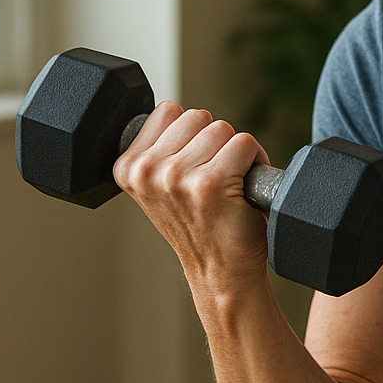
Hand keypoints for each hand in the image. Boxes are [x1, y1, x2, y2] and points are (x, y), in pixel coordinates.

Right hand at [113, 101, 270, 287]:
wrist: (220, 271)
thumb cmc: (200, 226)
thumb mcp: (160, 186)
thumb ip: (160, 148)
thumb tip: (175, 112)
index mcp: (128, 167)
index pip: (168, 111)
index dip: (191, 135)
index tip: (193, 166)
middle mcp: (147, 171)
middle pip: (197, 116)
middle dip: (213, 141)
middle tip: (214, 177)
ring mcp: (177, 176)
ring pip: (221, 128)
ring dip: (234, 152)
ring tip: (228, 184)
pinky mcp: (211, 182)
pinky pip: (245, 142)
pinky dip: (255, 160)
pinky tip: (243, 188)